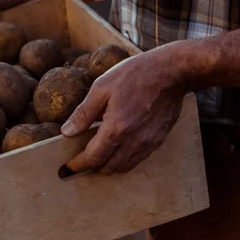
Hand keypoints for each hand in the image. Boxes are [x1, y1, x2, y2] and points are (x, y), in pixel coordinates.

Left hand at [61, 52, 185, 174]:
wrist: (171, 71)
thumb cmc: (135, 75)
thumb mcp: (101, 88)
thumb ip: (83, 113)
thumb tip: (67, 131)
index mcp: (116, 128)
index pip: (94, 158)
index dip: (79, 164)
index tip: (69, 166)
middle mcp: (134, 140)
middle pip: (109, 167)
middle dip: (93, 167)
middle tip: (82, 159)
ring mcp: (149, 142)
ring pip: (125, 166)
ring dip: (109, 165)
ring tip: (99, 155)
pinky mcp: (159, 139)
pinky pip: (139, 158)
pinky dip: (125, 159)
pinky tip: (118, 147)